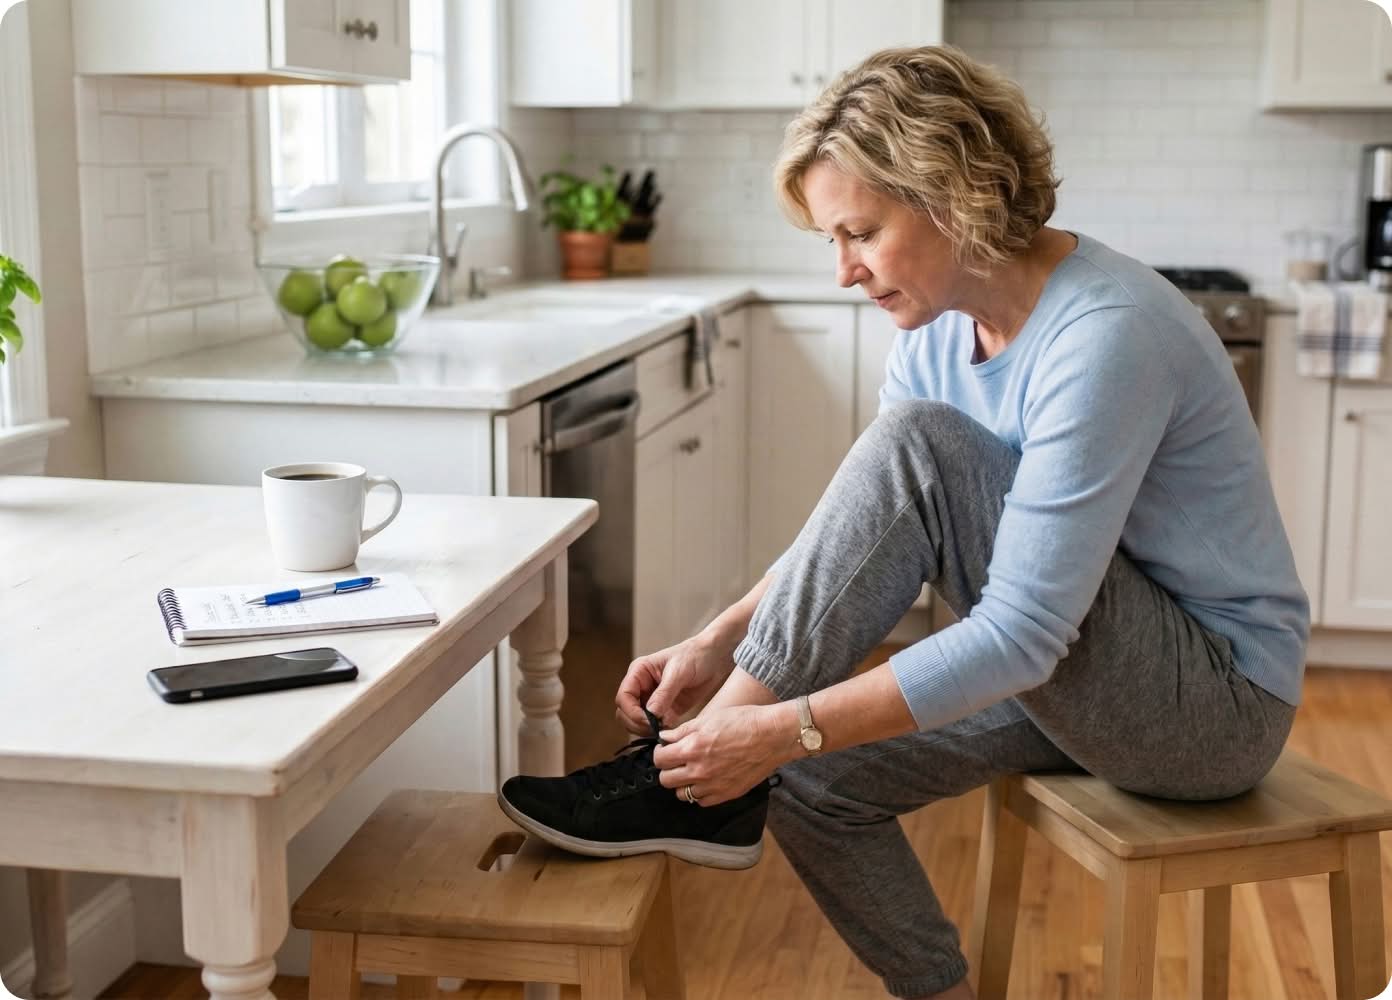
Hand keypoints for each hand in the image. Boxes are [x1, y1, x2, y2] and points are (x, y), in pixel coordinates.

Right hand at [615, 632, 735, 735]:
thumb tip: (650, 714)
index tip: (648, 720)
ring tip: (663, 730)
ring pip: (637, 722)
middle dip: (637, 723)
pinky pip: (654, 725)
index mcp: (639, 673)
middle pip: (625, 713)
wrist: (714, 657)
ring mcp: (652, 699)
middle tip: (656, 729)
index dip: (631, 712)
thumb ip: (664, 693)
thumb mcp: (679, 672)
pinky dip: (658, 731)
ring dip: (646, 730)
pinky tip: (670, 731)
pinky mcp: (665, 710)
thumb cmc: (695, 656)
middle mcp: (641, 687)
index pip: (624, 697)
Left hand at [651, 703, 797, 805]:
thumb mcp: (709, 718)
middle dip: (668, 769)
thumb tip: (665, 738)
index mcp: (692, 748)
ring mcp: (712, 785)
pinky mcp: (726, 794)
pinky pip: (701, 802)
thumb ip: (683, 731)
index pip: (659, 759)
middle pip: (666, 780)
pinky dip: (700, 793)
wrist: (772, 735)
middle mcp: (699, 770)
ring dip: (682, 783)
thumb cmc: (744, 721)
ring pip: (681, 794)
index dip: (661, 753)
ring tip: (692, 772)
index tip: (666, 749)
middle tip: (676, 761)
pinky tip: (707, 781)